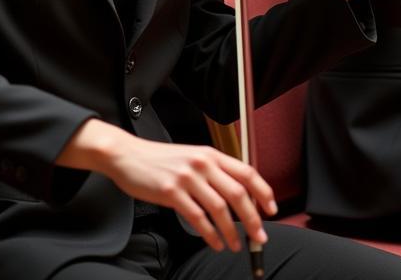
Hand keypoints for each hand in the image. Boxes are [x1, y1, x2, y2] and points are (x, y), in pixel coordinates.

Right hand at [60, 120, 275, 251]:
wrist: (129, 155)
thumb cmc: (162, 160)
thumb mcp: (193, 158)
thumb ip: (214, 171)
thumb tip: (239, 194)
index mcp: (211, 154)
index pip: (247, 172)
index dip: (263, 192)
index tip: (271, 210)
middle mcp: (203, 163)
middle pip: (238, 193)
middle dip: (252, 218)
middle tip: (259, 236)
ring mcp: (187, 178)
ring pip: (220, 208)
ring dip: (232, 231)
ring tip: (237, 245)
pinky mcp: (171, 193)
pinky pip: (197, 218)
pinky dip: (210, 234)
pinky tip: (215, 243)